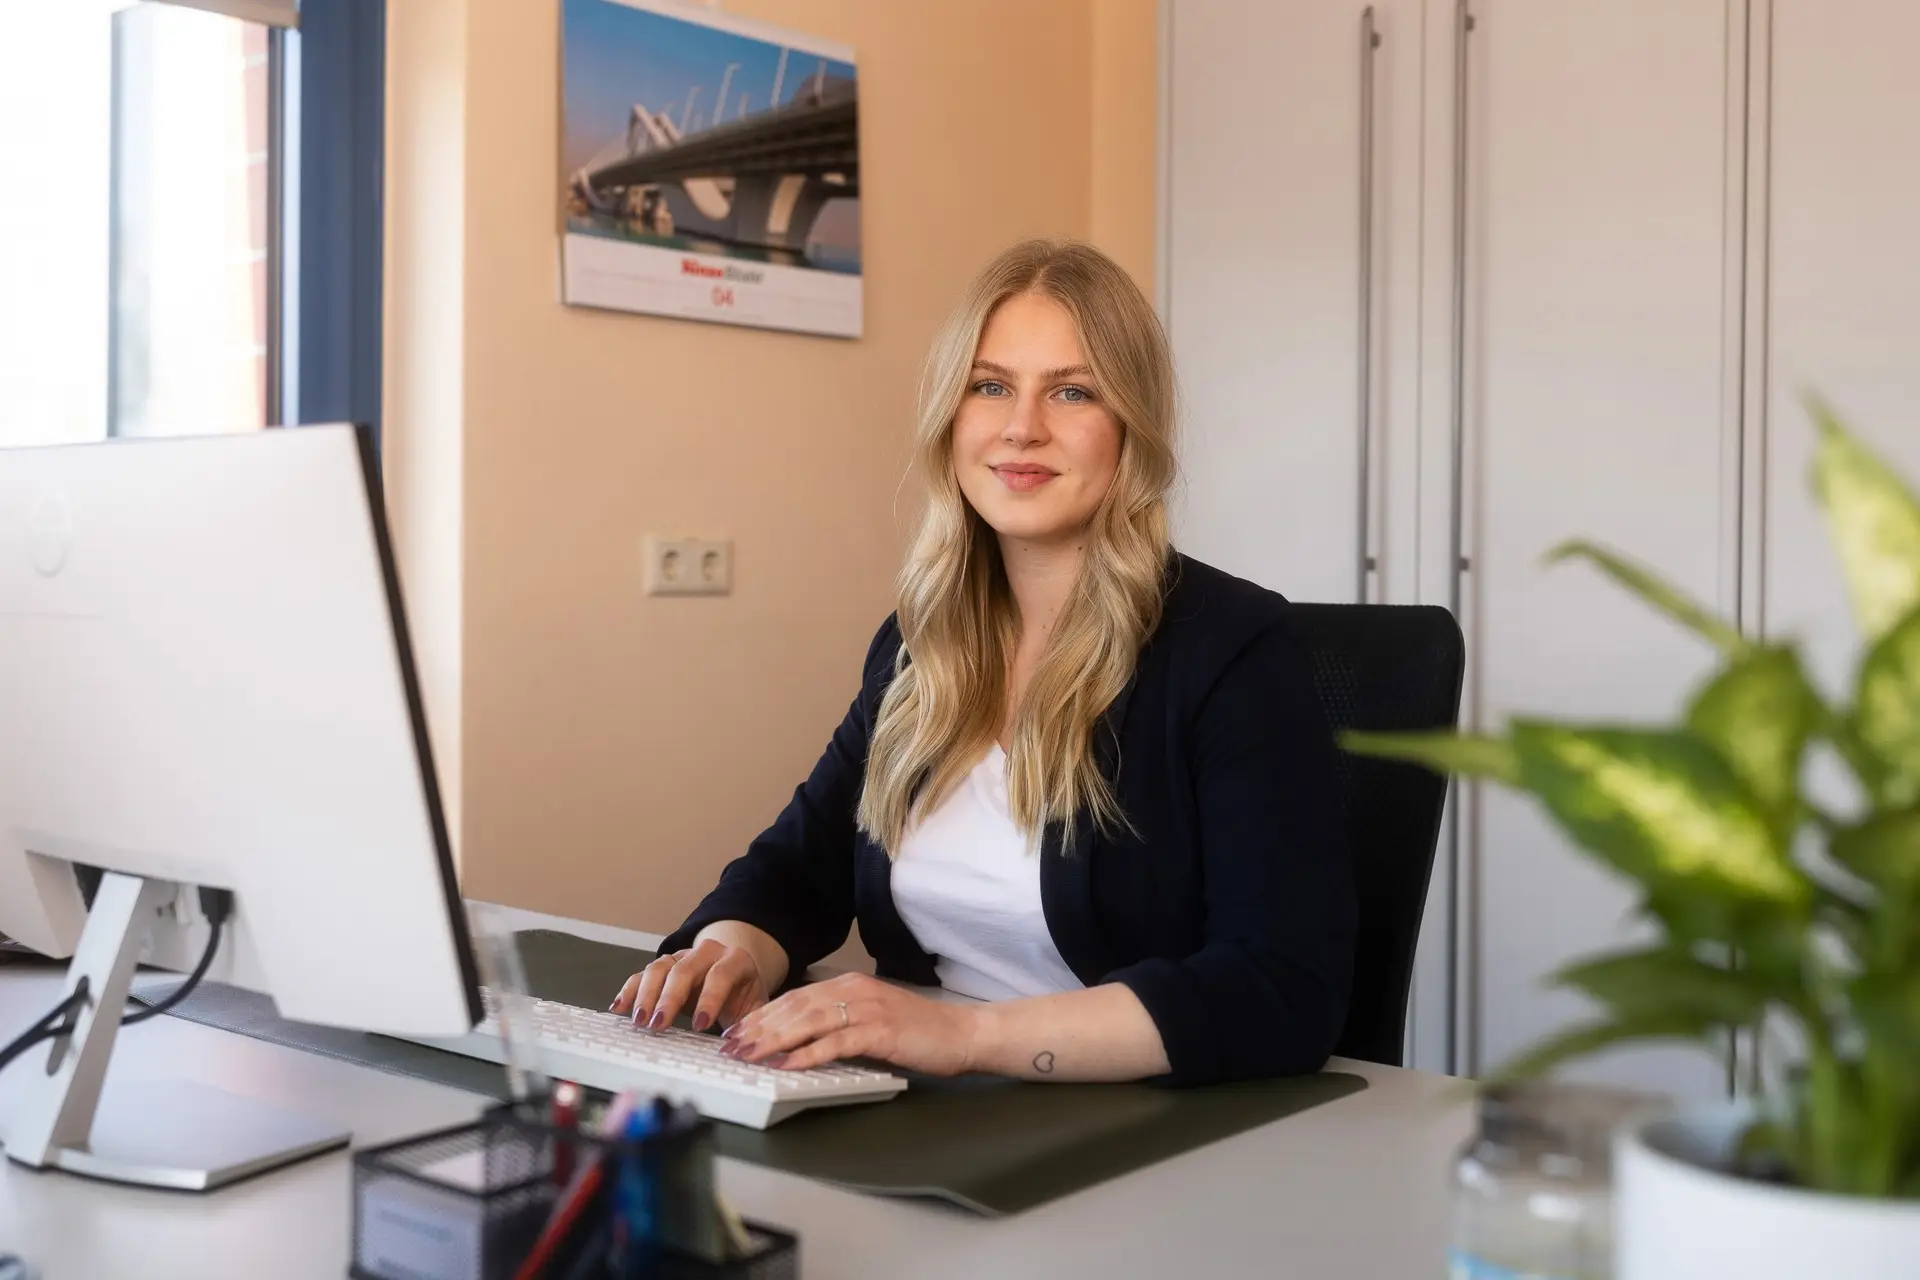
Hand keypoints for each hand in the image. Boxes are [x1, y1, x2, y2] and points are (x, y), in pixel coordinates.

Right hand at [609, 938, 770, 1033]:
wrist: (736, 972)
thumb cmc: (745, 995)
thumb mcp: (756, 1007)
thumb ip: (754, 1025)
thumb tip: (748, 1051)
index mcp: (735, 961)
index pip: (720, 975)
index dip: (709, 1000)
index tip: (700, 1026)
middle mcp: (707, 953)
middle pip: (683, 970)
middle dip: (669, 999)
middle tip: (658, 1025)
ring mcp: (682, 956)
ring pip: (659, 968)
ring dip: (645, 996)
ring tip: (639, 1021)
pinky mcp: (664, 966)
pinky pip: (642, 974)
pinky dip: (629, 990)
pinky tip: (619, 1008)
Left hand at [721, 973, 981, 1075]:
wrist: (962, 1034)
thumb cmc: (919, 1032)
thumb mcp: (873, 1020)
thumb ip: (841, 1024)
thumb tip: (802, 1041)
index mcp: (849, 987)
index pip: (794, 999)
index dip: (761, 1015)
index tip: (735, 1032)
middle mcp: (854, 992)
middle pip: (794, 1008)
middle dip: (757, 1028)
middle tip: (729, 1047)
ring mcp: (867, 1010)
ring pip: (808, 1022)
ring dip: (772, 1040)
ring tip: (747, 1056)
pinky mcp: (880, 1032)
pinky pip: (835, 1043)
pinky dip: (807, 1054)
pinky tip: (785, 1065)